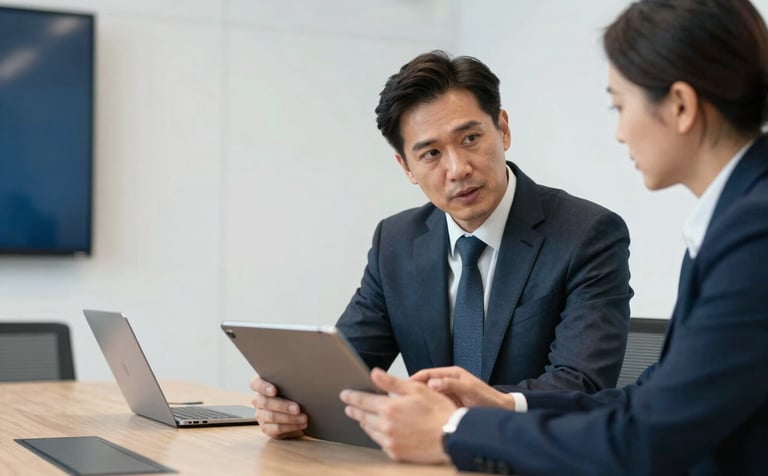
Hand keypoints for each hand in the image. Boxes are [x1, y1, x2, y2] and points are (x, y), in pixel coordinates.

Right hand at [250, 375, 306, 438]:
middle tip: (297, 408)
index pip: (256, 384)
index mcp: (261, 385)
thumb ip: (291, 382)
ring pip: (272, 417)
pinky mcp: (266, 428)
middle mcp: (258, 400)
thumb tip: (303, 383)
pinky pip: (276, 429)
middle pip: (265, 402)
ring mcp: (261, 415)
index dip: (263, 387)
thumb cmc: (293, 390)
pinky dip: (290, 427)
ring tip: (304, 418)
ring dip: (289, 418)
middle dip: (283, 406)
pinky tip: (301, 425)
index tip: (274, 391)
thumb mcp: (291, 384)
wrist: (296, 408)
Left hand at [340, 368, 456, 463]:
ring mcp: (390, 442)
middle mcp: (386, 427)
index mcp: (389, 408)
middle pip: (363, 417)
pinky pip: (380, 443)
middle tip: (349, 407)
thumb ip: (391, 383)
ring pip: (370, 431)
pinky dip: (377, 435)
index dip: (351, 397)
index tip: (344, 395)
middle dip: (354, 410)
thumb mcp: (415, 389)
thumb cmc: (438, 411)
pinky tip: (379, 431)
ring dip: (364, 423)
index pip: (362, 401)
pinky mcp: (396, 454)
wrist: (452, 436)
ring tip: (362, 418)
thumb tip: (374, 373)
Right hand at [410, 366, 515, 409]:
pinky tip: (420, 418)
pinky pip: (434, 407)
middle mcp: (448, 383)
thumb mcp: (470, 391)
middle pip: (424, 385)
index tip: (402, 387)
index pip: (426, 374)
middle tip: (400, 400)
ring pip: (427, 397)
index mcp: (452, 374)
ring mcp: (448, 395)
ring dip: (418, 403)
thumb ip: (452, 385)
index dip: (413, 380)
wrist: (502, 412)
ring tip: (407, 411)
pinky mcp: (449, 406)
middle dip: (412, 392)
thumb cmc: (489, 400)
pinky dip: (426, 411)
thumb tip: (433, 382)